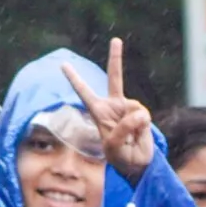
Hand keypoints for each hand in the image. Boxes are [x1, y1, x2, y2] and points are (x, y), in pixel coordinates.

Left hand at [62, 37, 154, 178]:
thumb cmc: (121, 158)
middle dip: (116, 59)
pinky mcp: (142, 114)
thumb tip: (140, 113)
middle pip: (115, 78)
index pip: (84, 93)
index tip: (63, 64)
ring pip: (134, 107)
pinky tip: (138, 135)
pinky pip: (143, 114)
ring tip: (131, 139)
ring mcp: (129, 109)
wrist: (138, 166)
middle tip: (116, 40)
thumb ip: (124, 128)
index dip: (75, 79)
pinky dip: (142, 125)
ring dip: (134, 124)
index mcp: (98, 113)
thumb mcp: (115, 146)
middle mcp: (113, 106)